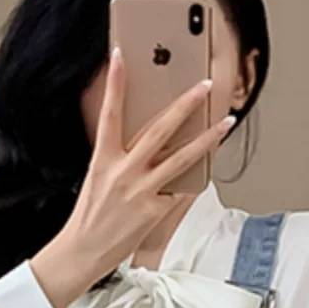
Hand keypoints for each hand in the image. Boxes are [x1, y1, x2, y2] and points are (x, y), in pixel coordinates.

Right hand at [31, 47, 234, 307]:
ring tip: (225, 122)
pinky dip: (192, 182)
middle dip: (186, 104)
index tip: (121, 56)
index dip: (116, 84)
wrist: (83, 252)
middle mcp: (123, 171)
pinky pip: (179, 191)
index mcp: (103, 159)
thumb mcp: (98, 179)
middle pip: (160, 129)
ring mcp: (141, 191)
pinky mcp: (154, 211)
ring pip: (182, 157)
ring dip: (207, 138)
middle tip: (204, 86)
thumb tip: (149, 143)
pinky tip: (207, 170)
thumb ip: (121, 159)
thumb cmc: (90, 216)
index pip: (110, 114)